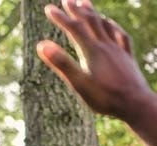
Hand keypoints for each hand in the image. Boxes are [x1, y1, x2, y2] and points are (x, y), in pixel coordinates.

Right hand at [38, 0, 156, 128]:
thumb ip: (61, 63)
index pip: (74, 29)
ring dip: (94, 14)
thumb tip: (42, 45)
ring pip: (105, 25)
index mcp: (92, 51)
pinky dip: (112, 26)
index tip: (48, 8)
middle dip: (77, 10)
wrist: (135, 104)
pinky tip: (111, 25)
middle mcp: (106, 46)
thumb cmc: (105, 98)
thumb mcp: (78, 83)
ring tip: (86, 4)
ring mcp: (118, 50)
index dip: (60, 18)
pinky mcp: (127, 57)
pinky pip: (120, 35)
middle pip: (90, 22)